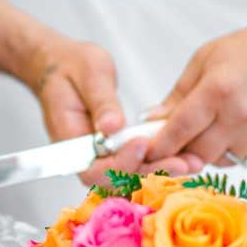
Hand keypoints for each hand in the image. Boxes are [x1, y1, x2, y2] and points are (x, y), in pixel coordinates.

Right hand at [26, 34, 202, 185]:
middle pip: (113, 179)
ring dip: (156, 172)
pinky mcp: (110, 152)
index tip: (141, 144)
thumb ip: (101, 102)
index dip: (119, 163)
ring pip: (126, 177)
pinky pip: (131, 166)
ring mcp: (96, 156)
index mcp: (68, 140)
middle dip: (148, 172)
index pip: (93, 168)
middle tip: (181, 163)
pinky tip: (180, 156)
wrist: (59, 67)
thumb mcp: (90, 75)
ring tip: (187, 163)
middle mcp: (82, 156)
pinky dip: (155, 163)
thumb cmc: (70, 67)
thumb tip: (112, 127)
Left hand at [145, 9, 246, 165]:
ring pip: (219, 159)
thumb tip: (152, 120)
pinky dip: (230, 148)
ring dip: (206, 150)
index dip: (159, 145)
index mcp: (219, 89)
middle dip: (181, 150)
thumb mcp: (206, 59)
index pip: (180, 129)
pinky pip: (241, 157)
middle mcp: (241, 114)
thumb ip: (178, 94)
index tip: (145, 152)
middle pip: (197, 153)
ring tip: (210, 124)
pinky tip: (234, 125)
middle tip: (174, 139)